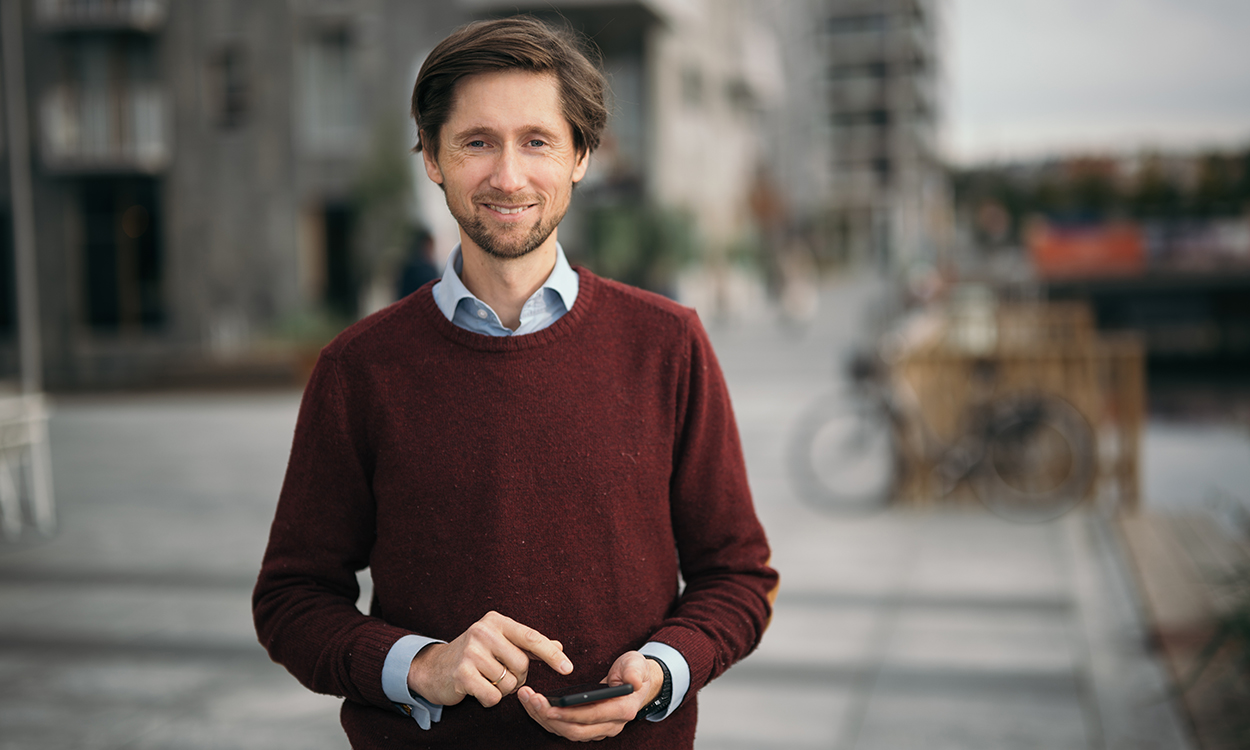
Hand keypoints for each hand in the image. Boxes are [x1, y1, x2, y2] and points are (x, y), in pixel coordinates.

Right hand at [407, 611, 572, 707]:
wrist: (434, 668)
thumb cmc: (474, 655)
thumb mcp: (500, 643)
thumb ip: (529, 645)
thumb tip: (558, 646)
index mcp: (496, 621)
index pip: (532, 637)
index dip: (552, 655)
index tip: (568, 669)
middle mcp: (483, 631)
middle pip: (523, 665)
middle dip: (518, 677)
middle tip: (500, 674)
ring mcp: (471, 652)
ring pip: (509, 683)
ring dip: (502, 689)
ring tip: (486, 680)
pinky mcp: (462, 674)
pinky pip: (493, 696)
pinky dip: (489, 699)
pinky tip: (477, 690)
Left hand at [517, 651, 663, 741]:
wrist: (636, 682)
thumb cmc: (634, 670)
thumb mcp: (637, 664)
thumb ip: (635, 671)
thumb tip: (633, 682)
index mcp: (623, 710)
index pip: (593, 716)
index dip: (570, 713)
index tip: (550, 706)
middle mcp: (611, 725)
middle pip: (576, 730)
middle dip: (550, 717)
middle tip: (531, 699)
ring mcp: (598, 729)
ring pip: (567, 731)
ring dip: (544, 718)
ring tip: (527, 698)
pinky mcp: (587, 727)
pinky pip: (564, 728)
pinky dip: (546, 718)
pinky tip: (532, 704)